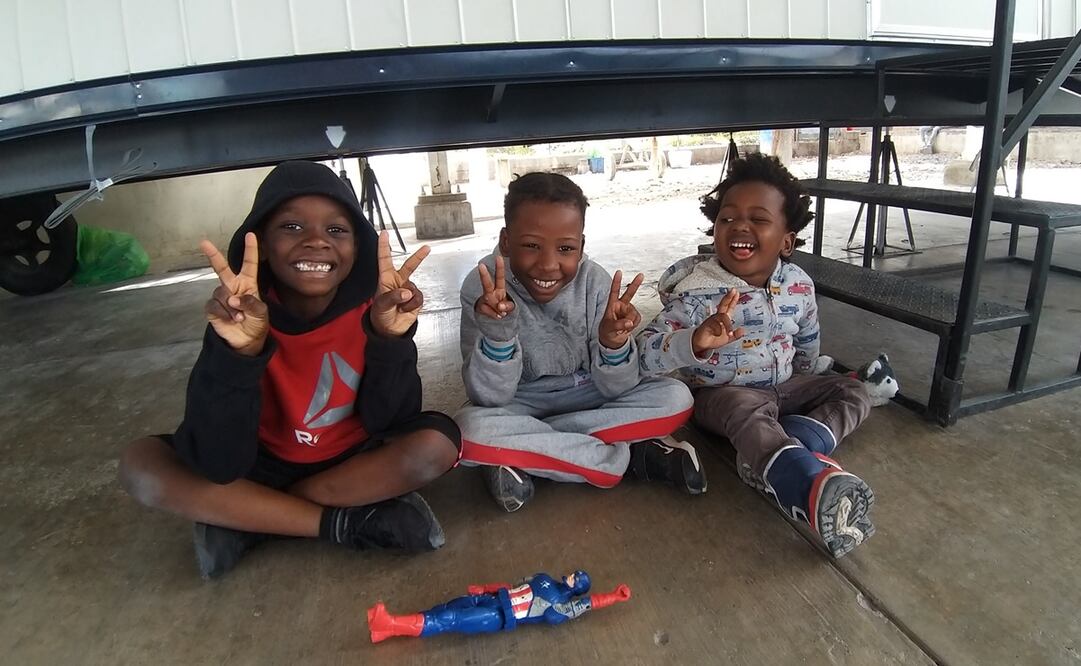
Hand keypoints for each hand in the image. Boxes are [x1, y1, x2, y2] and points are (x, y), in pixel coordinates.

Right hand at [201, 232, 267, 355]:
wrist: (246, 340)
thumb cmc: (256, 322)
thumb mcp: (261, 313)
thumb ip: (250, 303)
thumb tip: (233, 298)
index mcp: (248, 283)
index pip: (249, 264)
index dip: (250, 249)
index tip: (251, 235)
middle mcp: (232, 286)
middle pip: (221, 268)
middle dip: (213, 255)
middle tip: (203, 243)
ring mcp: (221, 296)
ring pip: (221, 294)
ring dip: (232, 307)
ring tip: (240, 317)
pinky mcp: (212, 307)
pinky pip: (215, 306)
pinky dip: (224, 314)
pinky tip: (231, 320)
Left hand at [371, 231, 428, 336]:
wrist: (390, 330)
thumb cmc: (380, 315)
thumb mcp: (382, 305)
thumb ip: (393, 297)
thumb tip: (406, 292)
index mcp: (385, 279)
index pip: (385, 259)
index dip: (384, 246)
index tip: (385, 233)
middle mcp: (398, 281)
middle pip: (410, 266)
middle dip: (419, 257)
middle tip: (427, 248)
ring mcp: (408, 289)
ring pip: (414, 289)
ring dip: (407, 300)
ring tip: (399, 307)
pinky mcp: (416, 299)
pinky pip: (418, 298)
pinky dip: (412, 305)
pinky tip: (406, 309)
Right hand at [474, 255, 514, 319]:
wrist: (493, 317)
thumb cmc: (503, 308)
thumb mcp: (510, 307)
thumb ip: (508, 306)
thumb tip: (500, 307)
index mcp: (500, 288)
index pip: (500, 277)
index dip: (500, 267)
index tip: (499, 257)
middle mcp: (491, 292)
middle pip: (487, 283)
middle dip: (484, 275)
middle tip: (481, 266)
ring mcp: (484, 299)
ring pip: (489, 301)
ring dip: (497, 308)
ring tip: (501, 313)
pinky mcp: (480, 307)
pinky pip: (488, 311)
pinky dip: (494, 315)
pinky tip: (495, 314)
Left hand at [598, 270, 643, 348]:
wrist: (612, 340)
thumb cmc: (607, 331)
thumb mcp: (609, 328)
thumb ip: (619, 325)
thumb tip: (629, 323)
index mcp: (611, 305)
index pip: (614, 291)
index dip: (616, 282)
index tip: (619, 272)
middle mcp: (621, 305)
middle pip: (629, 293)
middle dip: (636, 284)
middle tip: (641, 275)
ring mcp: (628, 310)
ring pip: (634, 314)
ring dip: (630, 322)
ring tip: (622, 327)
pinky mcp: (634, 316)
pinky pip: (638, 319)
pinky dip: (634, 325)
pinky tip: (628, 327)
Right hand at [691, 288, 744, 357]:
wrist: (702, 345)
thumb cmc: (713, 340)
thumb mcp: (727, 339)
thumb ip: (735, 335)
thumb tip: (742, 331)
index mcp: (722, 319)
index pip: (728, 307)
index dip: (732, 300)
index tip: (736, 293)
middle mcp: (717, 317)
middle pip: (723, 305)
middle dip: (728, 297)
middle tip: (733, 291)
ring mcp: (711, 320)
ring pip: (722, 317)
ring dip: (727, 325)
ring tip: (729, 333)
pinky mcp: (706, 325)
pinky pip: (715, 325)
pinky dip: (718, 330)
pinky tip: (719, 334)